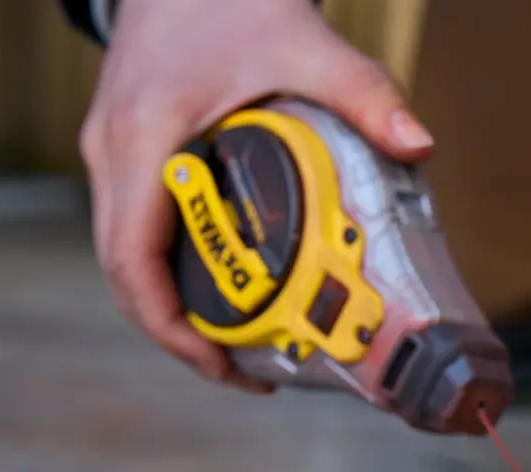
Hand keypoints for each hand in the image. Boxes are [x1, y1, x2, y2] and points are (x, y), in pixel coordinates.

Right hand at [79, 0, 433, 387]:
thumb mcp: (303, 40)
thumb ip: (363, 93)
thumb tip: (419, 146)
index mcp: (143, 138)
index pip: (133, 260)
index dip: (172, 327)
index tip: (222, 362)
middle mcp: (111, 154)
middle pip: (125, 276)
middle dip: (179, 336)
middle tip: (246, 372)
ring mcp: (111, 156)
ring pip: (126, 258)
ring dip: (174, 309)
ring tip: (240, 345)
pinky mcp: (125, 154)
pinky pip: (138, 232)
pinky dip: (173, 271)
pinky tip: (227, 288)